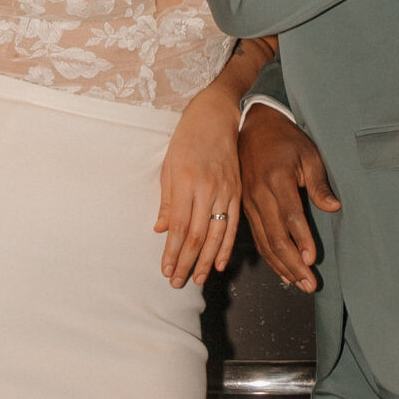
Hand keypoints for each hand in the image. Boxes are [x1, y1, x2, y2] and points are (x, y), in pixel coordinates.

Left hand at [156, 90, 240, 288]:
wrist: (217, 116)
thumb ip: (167, 200)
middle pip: (196, 236)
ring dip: (206, 260)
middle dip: (186, 263)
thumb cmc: (188, 139)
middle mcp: (207, 189)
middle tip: (178, 283)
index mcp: (186, 183)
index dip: (172, 253)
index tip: (166, 270)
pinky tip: (220, 262)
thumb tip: (161, 230)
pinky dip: (226, 246)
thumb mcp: (169, 166)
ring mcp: (225, 191)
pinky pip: (233, 224)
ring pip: (216, 235)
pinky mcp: (238, 191)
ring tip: (198, 279)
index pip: (178, 227)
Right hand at [238, 109, 340, 292]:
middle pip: (275, 236)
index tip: (311, 259)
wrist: (254, 126)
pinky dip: (269, 257)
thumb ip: (319, 183)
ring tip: (299, 284)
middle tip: (309, 284)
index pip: (290, 215)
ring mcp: (249, 202)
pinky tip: (282, 271)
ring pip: (264, 241)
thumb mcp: (309, 154)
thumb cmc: (286, 140)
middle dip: (292, 264)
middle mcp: (259, 193)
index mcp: (276, 178)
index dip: (301, 239)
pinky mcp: (244, 207)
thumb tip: (334, 207)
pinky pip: (256, 237)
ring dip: (281, 266)